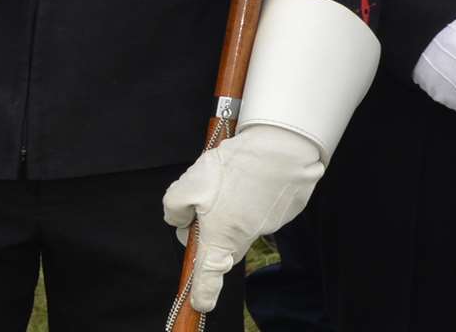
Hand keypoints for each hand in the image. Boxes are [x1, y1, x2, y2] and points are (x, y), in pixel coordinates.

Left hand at [163, 126, 323, 313]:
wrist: (280, 150)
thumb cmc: (232, 170)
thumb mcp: (187, 187)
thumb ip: (175, 209)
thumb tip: (178, 220)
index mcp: (220, 238)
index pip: (208, 274)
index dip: (202, 291)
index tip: (199, 305)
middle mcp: (244, 238)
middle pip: (221, 246)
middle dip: (208, 232)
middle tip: (200, 203)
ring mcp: (265, 225)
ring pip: (238, 224)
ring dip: (228, 209)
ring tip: (226, 178)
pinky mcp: (279, 211)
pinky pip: (256, 210)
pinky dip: (248, 197)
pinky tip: (247, 175)